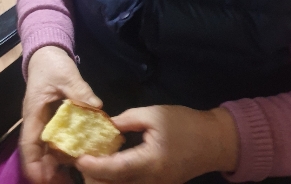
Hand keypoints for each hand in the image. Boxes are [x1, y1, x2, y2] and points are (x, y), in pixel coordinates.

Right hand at [20, 46, 101, 183]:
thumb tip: (96, 106)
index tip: (43, 180)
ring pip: (47, 149)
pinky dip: (65, 149)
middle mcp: (36, 121)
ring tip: (73, 176)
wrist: (47, 53)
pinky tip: (79, 156)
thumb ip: (79, 90)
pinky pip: (57, 139)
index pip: (29, 144)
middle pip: (38, 153)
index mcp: (34, 113)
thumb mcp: (66, 75)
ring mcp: (44, 121)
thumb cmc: (52, 64)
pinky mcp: (53, 119)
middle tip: (65, 183)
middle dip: (47, 171)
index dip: (34, 165)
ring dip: (57, 163)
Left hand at [75, 105, 238, 183]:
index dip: (92, 165)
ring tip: (93, 160)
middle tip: (82, 156)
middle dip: (93, 176)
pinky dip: (115, 180)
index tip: (78, 156)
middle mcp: (149, 183)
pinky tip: (110, 165)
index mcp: (149, 163)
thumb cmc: (184, 124)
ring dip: (103, 179)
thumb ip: (126, 120)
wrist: (212, 142)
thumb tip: (104, 126)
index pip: (113, 171)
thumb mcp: (154, 114)